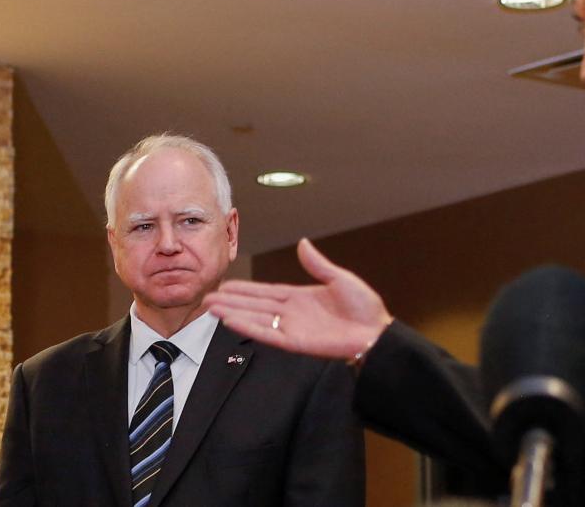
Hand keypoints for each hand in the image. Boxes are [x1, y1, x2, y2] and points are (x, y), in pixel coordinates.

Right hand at [203, 238, 392, 358]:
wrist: (376, 331)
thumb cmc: (364, 307)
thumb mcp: (340, 278)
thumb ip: (317, 264)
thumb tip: (303, 243)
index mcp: (300, 297)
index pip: (265, 291)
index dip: (245, 289)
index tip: (226, 285)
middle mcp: (292, 313)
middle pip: (254, 305)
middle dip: (231, 301)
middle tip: (208, 298)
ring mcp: (293, 327)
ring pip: (256, 319)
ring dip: (234, 313)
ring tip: (211, 308)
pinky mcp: (296, 342)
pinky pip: (268, 334)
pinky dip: (250, 328)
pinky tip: (232, 322)